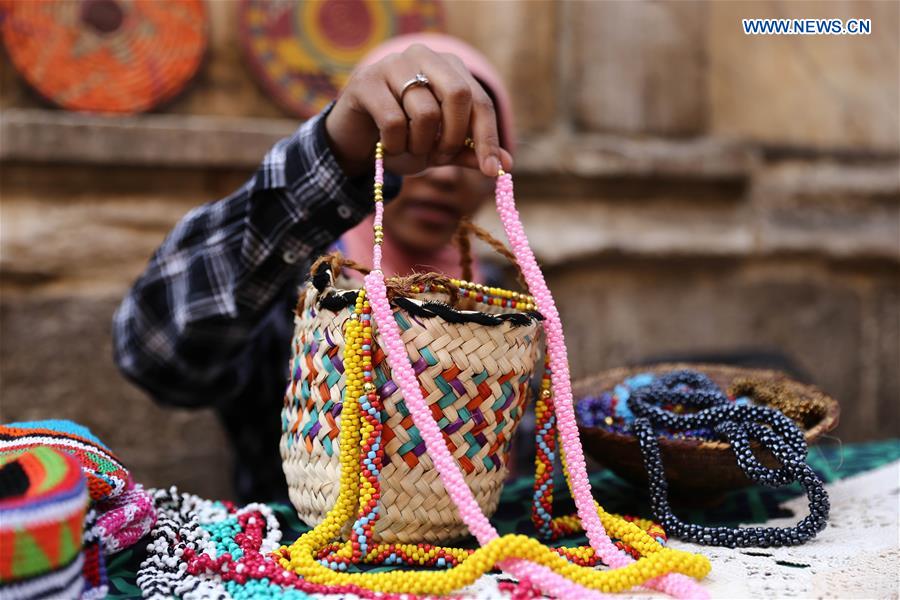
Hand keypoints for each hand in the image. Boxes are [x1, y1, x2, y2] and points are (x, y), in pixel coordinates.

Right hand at [324, 43, 512, 177]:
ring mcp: (393, 64)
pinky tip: (388, 146)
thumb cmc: (404, 139)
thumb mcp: (441, 148)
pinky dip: (396, 145)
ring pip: (425, 113)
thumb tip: (506, 164)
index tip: (492, 170)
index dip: (488, 137)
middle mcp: (424, 56)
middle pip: (458, 94)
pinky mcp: (367, 81)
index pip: (480, 101)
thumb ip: (470, 151)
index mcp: (449, 67)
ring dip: (421, 145)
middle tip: (441, 157)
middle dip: (453, 136)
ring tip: (409, 148)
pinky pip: (394, 122)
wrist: (357, 141)